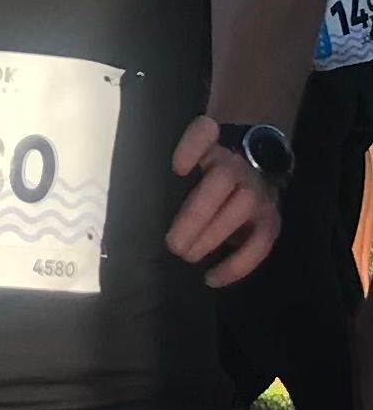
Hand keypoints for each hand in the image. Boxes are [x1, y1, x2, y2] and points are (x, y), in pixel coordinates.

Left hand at [165, 115, 279, 287]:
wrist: (255, 174)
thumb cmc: (209, 175)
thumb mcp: (192, 166)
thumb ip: (171, 175)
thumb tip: (138, 201)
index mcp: (212, 147)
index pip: (203, 131)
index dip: (193, 145)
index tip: (177, 167)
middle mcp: (238, 165)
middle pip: (221, 180)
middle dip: (196, 213)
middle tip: (173, 243)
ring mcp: (258, 192)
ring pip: (243, 208)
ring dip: (213, 235)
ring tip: (188, 256)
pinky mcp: (271, 221)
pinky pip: (259, 244)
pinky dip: (237, 265)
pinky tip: (212, 278)